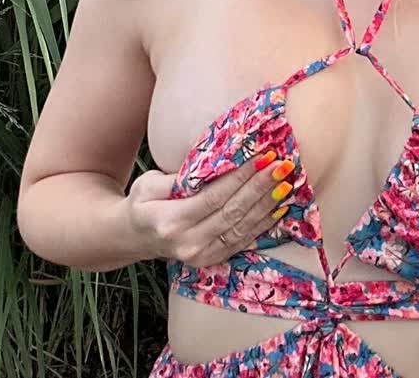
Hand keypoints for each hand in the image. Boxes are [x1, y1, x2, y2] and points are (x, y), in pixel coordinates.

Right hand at [122, 149, 296, 267]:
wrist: (132, 239)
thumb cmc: (140, 204)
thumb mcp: (147, 184)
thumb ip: (177, 178)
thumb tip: (213, 164)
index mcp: (169, 221)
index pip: (213, 197)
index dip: (240, 178)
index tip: (262, 157)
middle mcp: (188, 243)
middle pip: (232, 213)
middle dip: (260, 187)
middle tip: (282, 165)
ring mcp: (201, 256)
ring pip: (241, 228)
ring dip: (267, 205)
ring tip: (286, 183)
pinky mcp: (212, 261)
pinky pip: (242, 241)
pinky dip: (263, 224)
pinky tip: (278, 208)